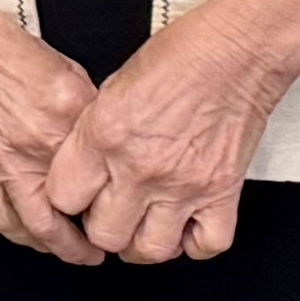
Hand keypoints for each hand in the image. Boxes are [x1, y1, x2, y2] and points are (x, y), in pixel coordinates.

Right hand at [0, 0, 101, 261]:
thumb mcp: (63, 70)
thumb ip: (82, 112)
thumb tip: (95, 143)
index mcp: (69, 113)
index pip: (104, 170)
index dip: (114, 195)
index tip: (119, 204)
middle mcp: (40, 141)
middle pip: (77, 209)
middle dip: (93, 238)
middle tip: (102, 245)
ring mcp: (4, 160)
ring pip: (38, 226)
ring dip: (58, 247)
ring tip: (71, 252)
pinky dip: (18, 234)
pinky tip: (29, 238)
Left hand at [38, 9, 285, 260]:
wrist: (237, 51)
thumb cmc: (181, 58)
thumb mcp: (112, 88)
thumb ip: (93, 134)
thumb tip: (84, 166)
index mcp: (104, 135)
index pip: (62, 199)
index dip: (68, 201)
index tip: (78, 196)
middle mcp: (141, 166)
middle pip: (104, 235)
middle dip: (103, 228)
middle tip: (111, 213)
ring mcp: (183, 184)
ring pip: (150, 250)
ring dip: (144, 243)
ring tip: (145, 225)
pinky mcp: (222, 192)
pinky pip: (206, 245)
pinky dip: (195, 243)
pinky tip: (186, 225)